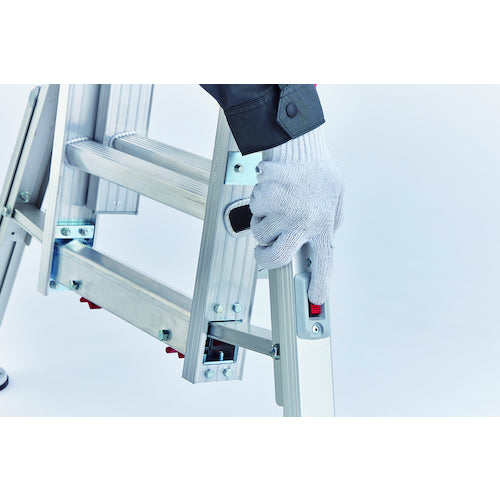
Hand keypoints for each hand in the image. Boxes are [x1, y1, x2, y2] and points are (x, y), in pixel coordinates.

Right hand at [249, 126, 343, 304]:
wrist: (300, 143)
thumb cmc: (317, 170)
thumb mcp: (336, 198)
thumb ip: (330, 223)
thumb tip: (319, 245)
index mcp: (324, 223)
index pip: (324, 261)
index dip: (319, 283)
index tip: (314, 298)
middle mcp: (304, 221)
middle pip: (277, 257)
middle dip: (265, 257)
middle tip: (263, 251)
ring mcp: (283, 211)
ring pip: (260, 233)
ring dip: (264, 222)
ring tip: (277, 203)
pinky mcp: (265, 199)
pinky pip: (254, 211)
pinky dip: (259, 202)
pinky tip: (271, 190)